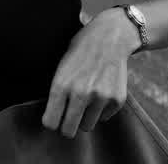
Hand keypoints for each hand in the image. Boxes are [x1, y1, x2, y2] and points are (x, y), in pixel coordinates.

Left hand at [41, 9, 131, 138]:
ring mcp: (100, 98)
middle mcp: (80, 93)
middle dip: (67, 126)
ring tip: (86, 97)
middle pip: (69, 131)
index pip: (50, 122)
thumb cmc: (81, 48)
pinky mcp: (116, 100)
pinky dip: (101, 109)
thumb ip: (58, 89)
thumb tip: (53, 115)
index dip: (51, 122)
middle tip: (69, 116)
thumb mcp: (62, 65)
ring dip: (85, 116)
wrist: (110, 36)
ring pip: (87, 126)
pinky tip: (101, 89)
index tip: (54, 118)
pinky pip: (104, 117)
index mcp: (61, 84)